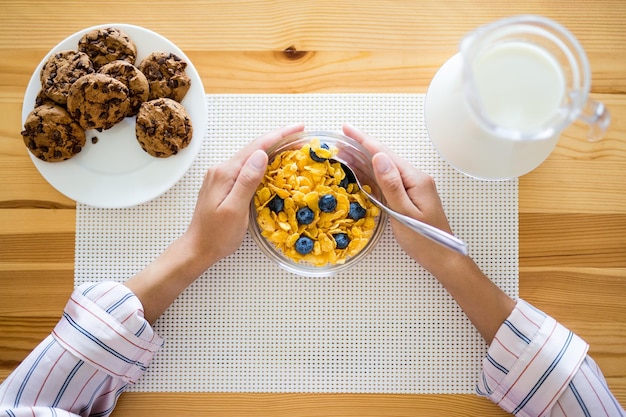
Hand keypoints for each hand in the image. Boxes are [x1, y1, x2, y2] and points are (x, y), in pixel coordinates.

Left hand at [183, 123, 304, 269]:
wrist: (198, 248)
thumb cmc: (217, 235)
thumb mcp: (235, 210)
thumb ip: (247, 181)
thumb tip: (261, 155)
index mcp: (226, 173)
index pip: (256, 147)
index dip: (279, 136)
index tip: (298, 128)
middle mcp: (222, 170)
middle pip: (254, 148)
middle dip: (279, 139)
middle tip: (301, 136)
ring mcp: (222, 176)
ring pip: (251, 156)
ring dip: (272, 149)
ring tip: (292, 146)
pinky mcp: (224, 184)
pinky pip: (247, 167)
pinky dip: (263, 161)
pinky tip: (273, 162)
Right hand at [342, 123, 461, 273]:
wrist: (443, 258)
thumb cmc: (425, 241)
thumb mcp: (404, 214)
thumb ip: (392, 185)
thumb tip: (379, 157)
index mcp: (416, 179)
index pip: (385, 155)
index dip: (364, 140)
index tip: (348, 128)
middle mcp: (415, 179)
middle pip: (385, 157)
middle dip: (362, 147)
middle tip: (340, 140)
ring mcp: (413, 187)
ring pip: (385, 168)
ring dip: (365, 159)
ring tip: (345, 153)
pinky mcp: (410, 195)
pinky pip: (388, 179)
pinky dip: (372, 173)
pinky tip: (361, 171)